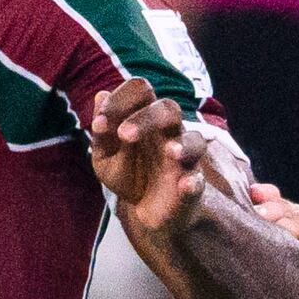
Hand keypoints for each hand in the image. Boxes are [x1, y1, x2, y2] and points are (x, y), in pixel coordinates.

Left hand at [87, 78, 213, 245]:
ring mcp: (184, 158)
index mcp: (145, 117)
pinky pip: (199, 180)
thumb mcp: (105, 156)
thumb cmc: (127, 173)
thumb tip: (100, 97)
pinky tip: (185, 185)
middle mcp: (169, 131)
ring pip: (195, 140)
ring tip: (170, 152)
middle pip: (169, 108)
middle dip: (146, 118)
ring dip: (184, 144)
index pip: (141, 89)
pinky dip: (193, 182)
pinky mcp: (192, 185)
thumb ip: (102, 132)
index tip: (99, 125)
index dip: (120, 99)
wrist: (146, 209)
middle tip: (124, 135)